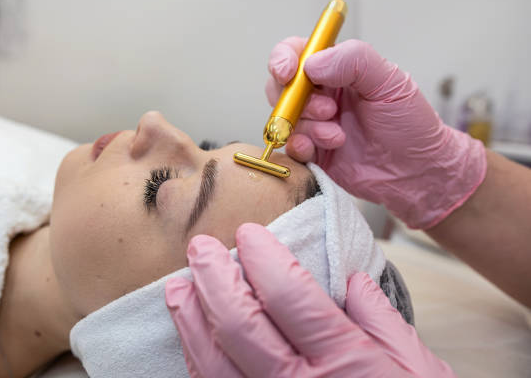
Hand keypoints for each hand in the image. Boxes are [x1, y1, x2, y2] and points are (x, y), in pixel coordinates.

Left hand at [165, 223, 454, 376]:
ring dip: (190, 320)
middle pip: (238, 323)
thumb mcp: (420, 372)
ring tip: (178, 287)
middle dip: (213, 277)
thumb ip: (383, 321)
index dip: (263, 257)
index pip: (288, 295)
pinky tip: (192, 340)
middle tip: (201, 248)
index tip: (248, 233)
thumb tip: (353, 280)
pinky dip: (197, 363)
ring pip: (213, 362)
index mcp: (344, 362)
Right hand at [266, 38, 485, 228]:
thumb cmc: (410, 124)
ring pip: (284, 118)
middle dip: (296, 99)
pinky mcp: (312, 152)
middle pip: (281, 87)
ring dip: (308, 126)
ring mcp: (314, 124)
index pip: (296, 52)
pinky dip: (301, 146)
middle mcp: (321, 95)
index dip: (284, 59)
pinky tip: (326, 147)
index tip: (288, 72)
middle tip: (328, 110)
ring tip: (337, 135)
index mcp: (337, 69)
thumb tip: (312, 63)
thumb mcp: (389, 81)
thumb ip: (354, 60)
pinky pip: (289, 147)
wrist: (417, 171)